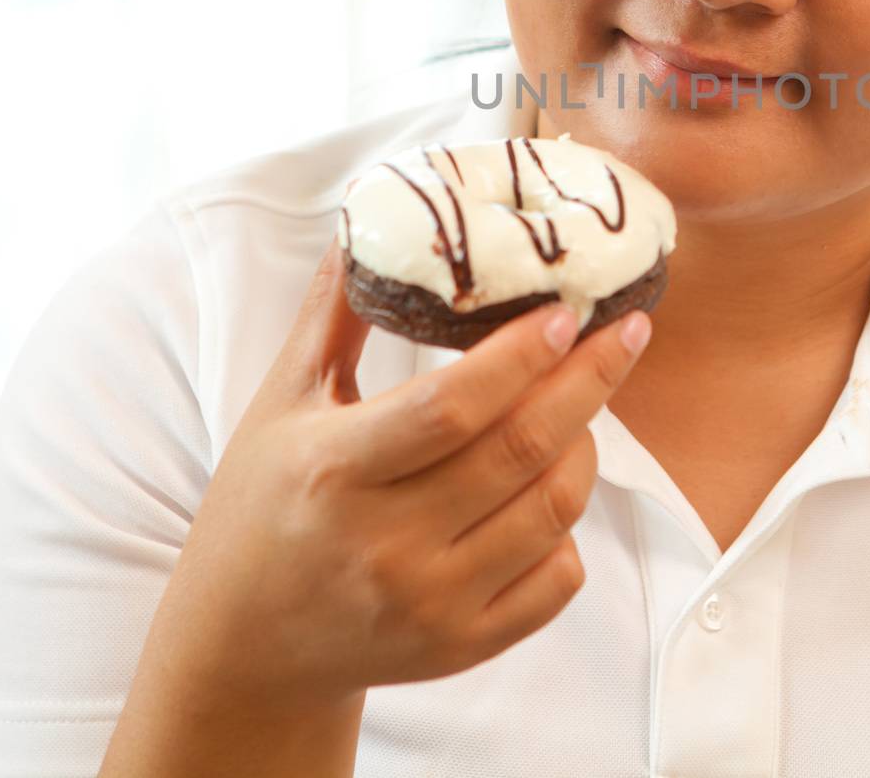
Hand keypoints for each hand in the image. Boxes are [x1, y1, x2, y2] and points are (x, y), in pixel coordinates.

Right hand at [159, 237, 651, 708]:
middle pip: (519, 452)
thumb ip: (330, 316)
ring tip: (583, 403)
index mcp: (335, 471)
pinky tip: (552, 487)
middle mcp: (385, 544)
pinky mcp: (461, 647)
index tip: (566, 311)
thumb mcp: (280, 405)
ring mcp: (430, 603)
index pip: (450, 408)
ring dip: (586, 446)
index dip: (519, 357)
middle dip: (589, 381)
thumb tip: (367, 220)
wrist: (243, 648)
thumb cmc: (260, 508)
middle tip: (626, 331)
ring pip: (552, 512)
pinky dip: (570, 528)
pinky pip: (557, 582)